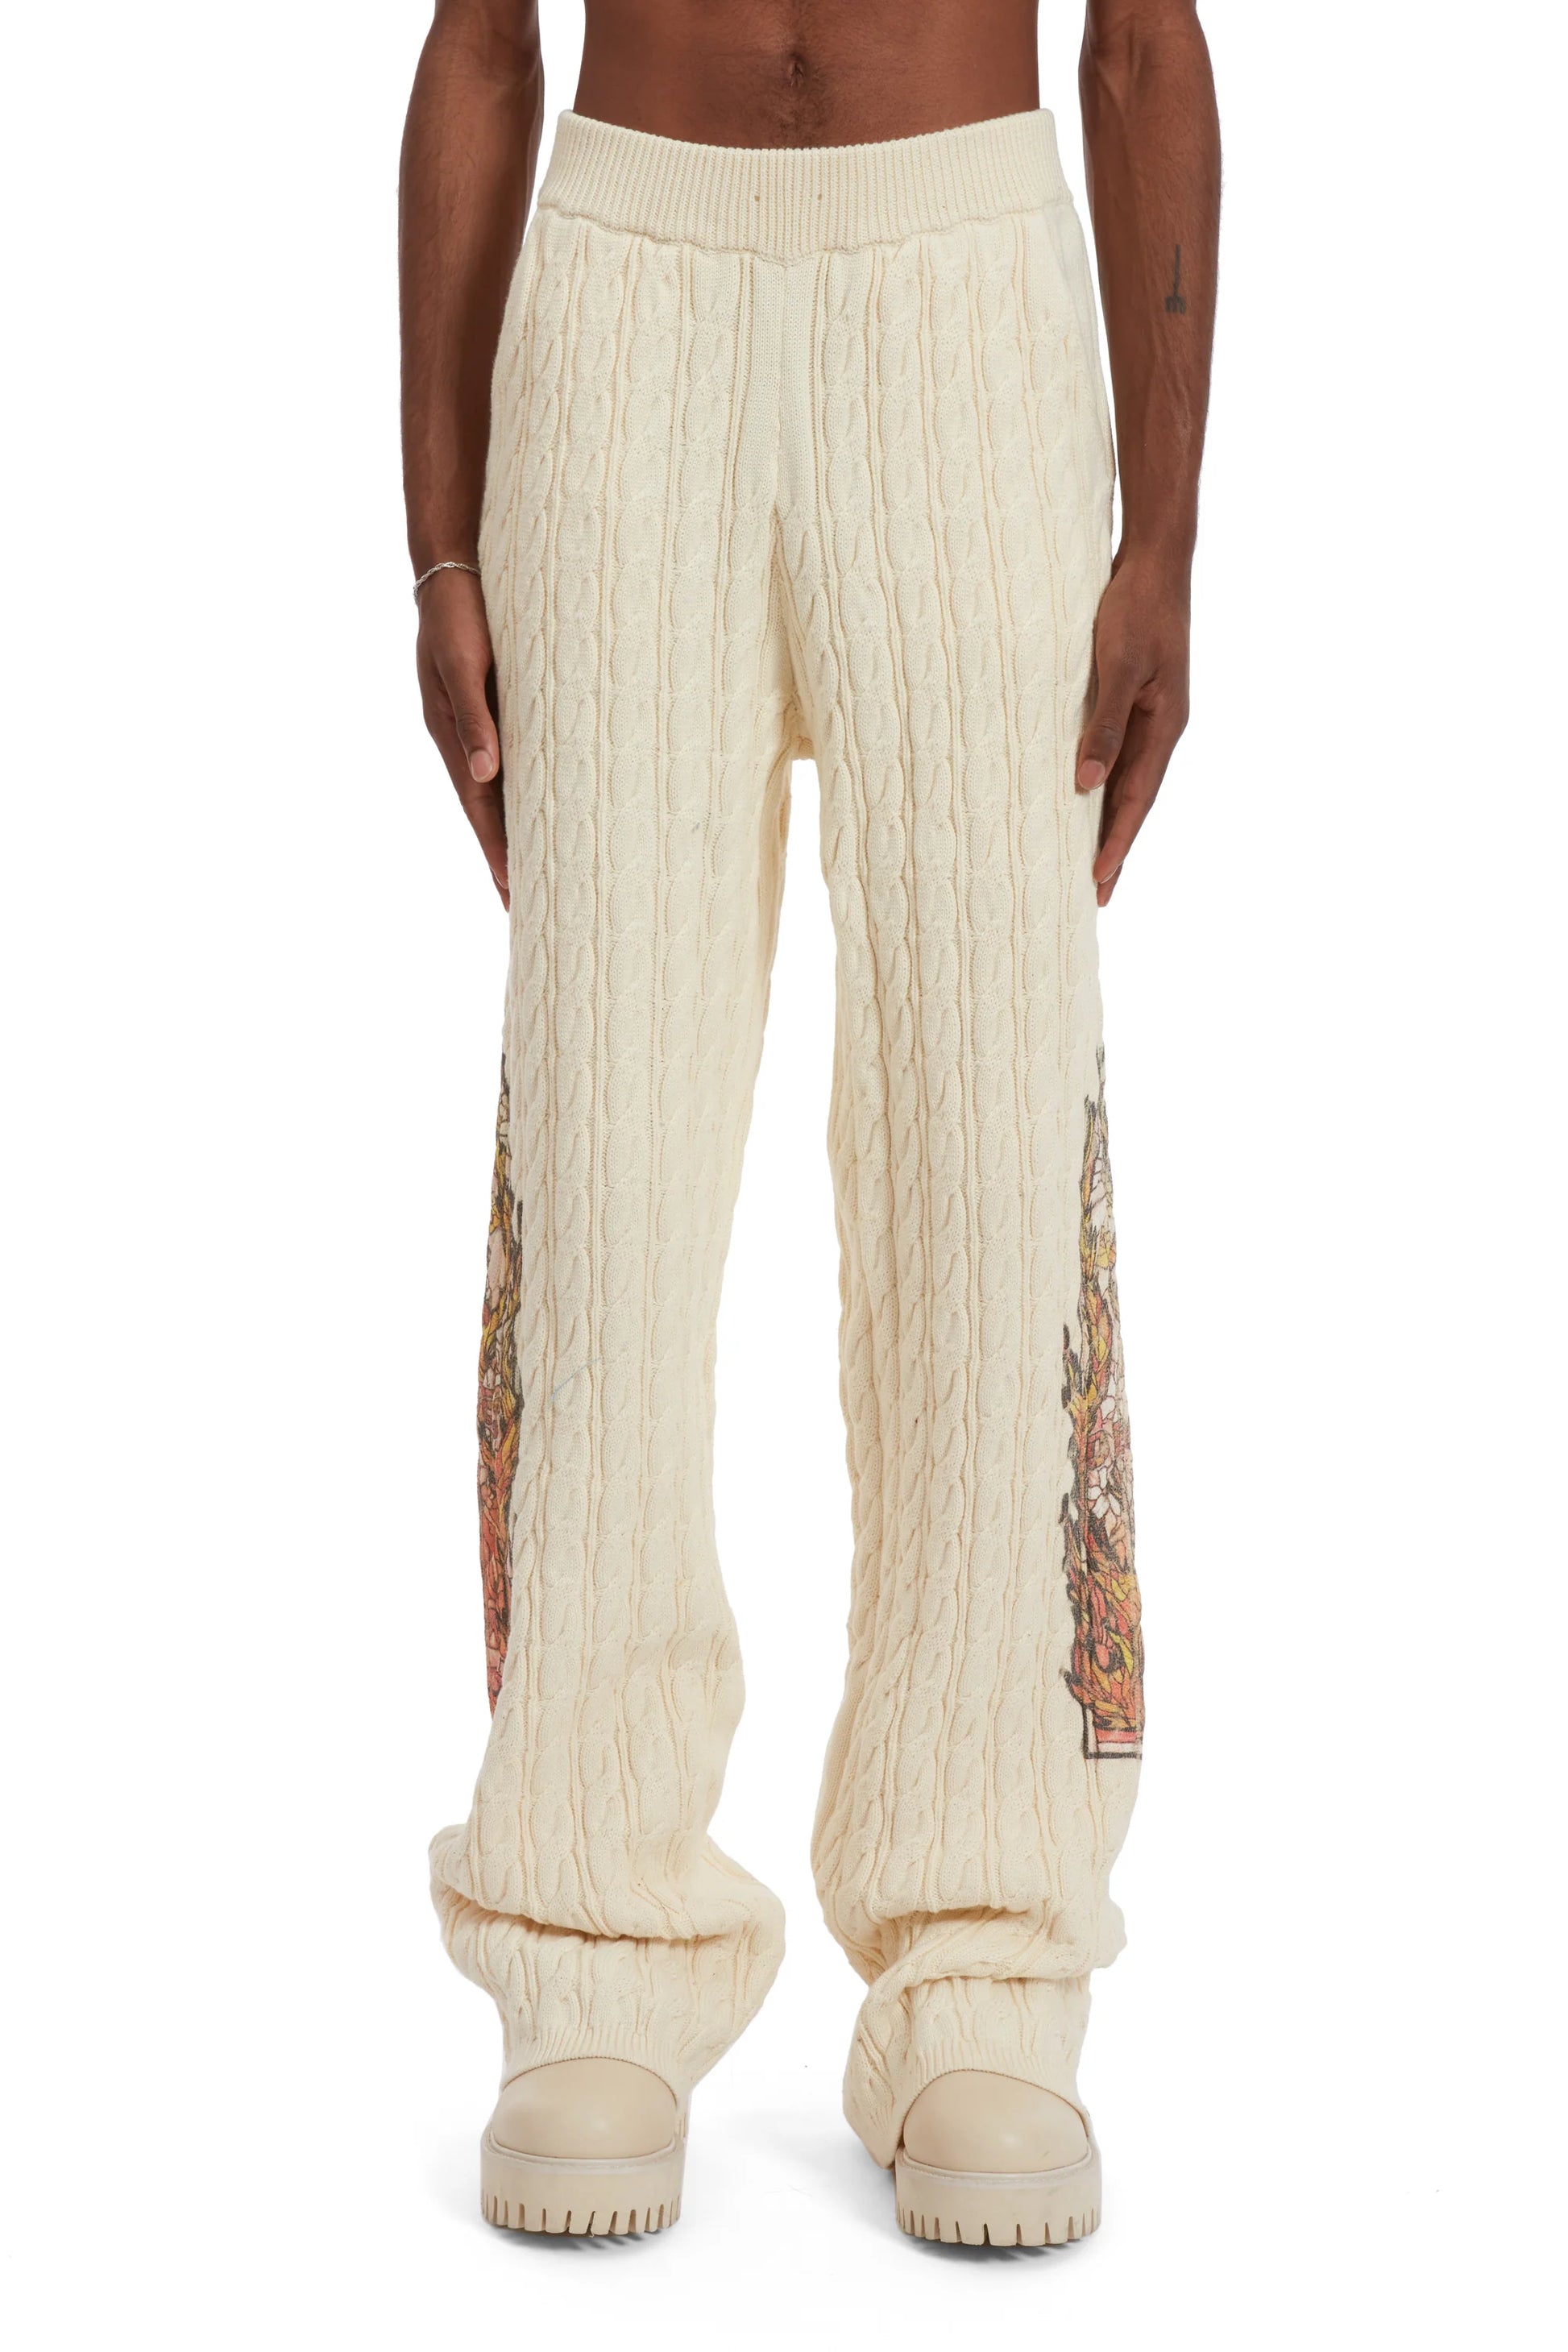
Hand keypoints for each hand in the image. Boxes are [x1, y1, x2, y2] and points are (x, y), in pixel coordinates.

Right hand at [415, 567, 507, 907]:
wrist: (452, 572)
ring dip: (508, 831)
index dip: (496, 849)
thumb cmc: (459, 615)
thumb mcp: (461, 663)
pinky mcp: (491, 709)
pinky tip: (532, 808)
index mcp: (452, 734)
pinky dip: (515, 793)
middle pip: (485, 810)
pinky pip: (506, 763)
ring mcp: (475, 726)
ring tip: (529, 872)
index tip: (512, 890)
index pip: (478, 807)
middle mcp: (462, 739)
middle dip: (502, 857)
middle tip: (521, 904)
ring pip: (494, 792)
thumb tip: (485, 775)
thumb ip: (474, 718)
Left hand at [1075, 551, 1190, 905]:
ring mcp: (1150, 715)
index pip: (1137, 799)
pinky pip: (1118, 755)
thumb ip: (1104, 726)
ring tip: (1090, 862)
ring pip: (1127, 781)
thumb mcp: (1119, 666)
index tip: (1098, 881)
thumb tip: (1085, 786)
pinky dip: (1104, 783)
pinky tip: (1086, 798)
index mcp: (1165, 726)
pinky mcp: (1134, 699)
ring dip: (1109, 820)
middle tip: (1097, 895)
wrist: (1154, 560)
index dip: (1117, 842)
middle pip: (1135, 800)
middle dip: (1116, 847)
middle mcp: (1161, 728)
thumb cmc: (1136, 608)